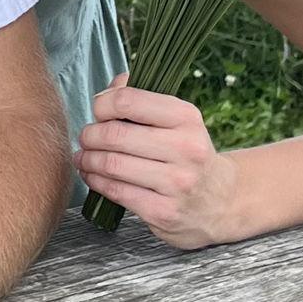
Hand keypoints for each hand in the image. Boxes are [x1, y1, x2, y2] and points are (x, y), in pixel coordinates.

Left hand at [76, 74, 242, 249]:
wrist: (219, 201)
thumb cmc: (187, 152)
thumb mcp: (177, 120)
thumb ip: (142, 98)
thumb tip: (109, 89)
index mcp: (186, 117)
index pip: (127, 100)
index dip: (102, 104)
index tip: (98, 111)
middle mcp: (185, 148)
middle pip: (114, 134)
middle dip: (90, 135)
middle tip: (85, 138)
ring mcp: (176, 183)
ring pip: (112, 165)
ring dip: (88, 160)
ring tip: (83, 157)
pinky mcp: (164, 212)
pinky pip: (116, 192)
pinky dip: (96, 181)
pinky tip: (92, 176)